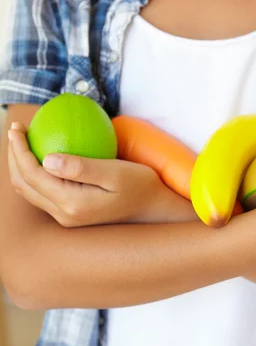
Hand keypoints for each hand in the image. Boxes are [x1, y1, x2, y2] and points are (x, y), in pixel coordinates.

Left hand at [7, 122, 168, 226]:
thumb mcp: (116, 173)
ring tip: (23, 141)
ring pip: (30, 190)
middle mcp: (64, 215)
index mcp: (72, 204)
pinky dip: (35, 173)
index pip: (33, 175)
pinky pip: (43, 192)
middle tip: (17, 129)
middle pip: (24, 184)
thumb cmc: (139, 186)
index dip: (19, 150)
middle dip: (13, 156)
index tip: (18, 127)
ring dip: (20, 166)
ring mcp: (66, 217)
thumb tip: (47, 159)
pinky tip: (43, 155)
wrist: (152, 208)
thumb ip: (82, 168)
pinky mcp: (71, 214)